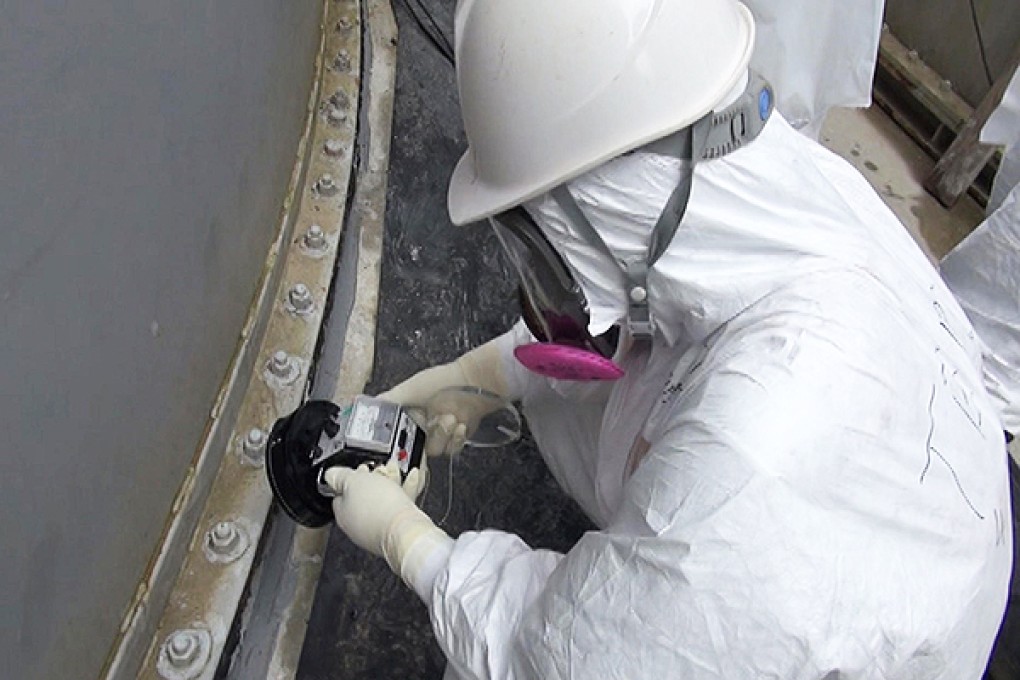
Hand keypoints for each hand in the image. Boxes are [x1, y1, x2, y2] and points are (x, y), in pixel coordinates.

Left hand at [324, 462, 437, 573]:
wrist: (406, 530)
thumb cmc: (379, 508)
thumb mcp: (352, 481)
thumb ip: (338, 476)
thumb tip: (330, 474)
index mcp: (343, 515)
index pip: (340, 494)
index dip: (350, 478)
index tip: (361, 468)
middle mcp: (359, 525)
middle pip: (364, 496)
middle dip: (373, 478)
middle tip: (381, 468)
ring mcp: (379, 528)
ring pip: (383, 500)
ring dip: (391, 482)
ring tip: (396, 469)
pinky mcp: (398, 530)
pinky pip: (399, 506)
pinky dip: (405, 490)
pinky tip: (411, 478)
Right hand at [380, 340, 509, 456]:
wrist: (474, 384)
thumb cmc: (442, 381)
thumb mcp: (408, 389)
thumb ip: (386, 400)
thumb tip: (361, 405)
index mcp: (408, 416)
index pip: (396, 438)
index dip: (398, 442)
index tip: (404, 439)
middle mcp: (422, 426)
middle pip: (415, 448)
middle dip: (427, 435)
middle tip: (434, 420)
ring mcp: (439, 434)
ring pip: (434, 450)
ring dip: (443, 433)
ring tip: (450, 416)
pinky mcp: (455, 439)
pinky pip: (450, 451)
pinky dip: (456, 438)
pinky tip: (460, 423)